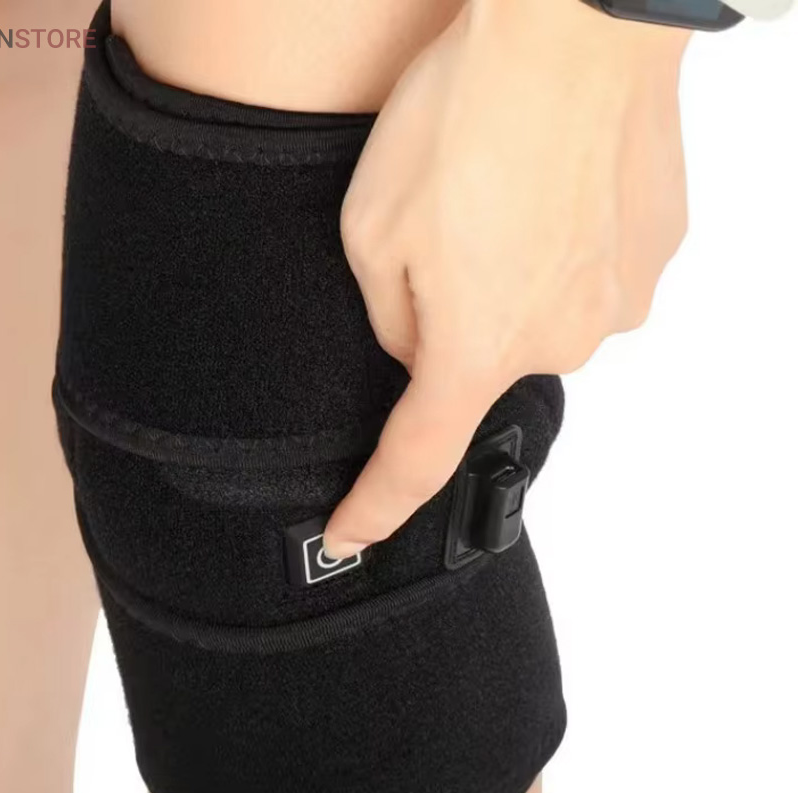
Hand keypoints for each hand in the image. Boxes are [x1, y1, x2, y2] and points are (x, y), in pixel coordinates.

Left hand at [323, 0, 690, 559]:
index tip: (348, 534)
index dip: (375, 505)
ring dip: (510, 275)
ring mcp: (615, 304)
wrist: (576, 24)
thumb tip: (419, 349)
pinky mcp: (652, 259)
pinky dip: (560, 247)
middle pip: (478, 358)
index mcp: (474, 349)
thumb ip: (389, 318)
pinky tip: (549, 188)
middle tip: (446, 232)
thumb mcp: (371, 229)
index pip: (415, 460)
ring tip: (501, 195)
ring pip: (536, 315)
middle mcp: (556, 345)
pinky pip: (587, 276)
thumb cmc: (464, 114)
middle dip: (451, 316)